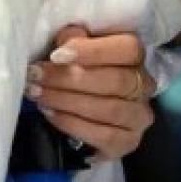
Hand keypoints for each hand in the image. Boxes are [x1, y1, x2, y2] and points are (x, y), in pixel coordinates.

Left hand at [26, 24, 155, 159]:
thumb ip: (73, 40)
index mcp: (135, 56)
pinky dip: (75, 125)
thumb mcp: (74, 49)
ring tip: (39, 95)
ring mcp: (139, 116)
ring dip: (68, 102)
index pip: (128, 49)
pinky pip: (106, 136)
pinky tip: (51, 115)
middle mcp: (144, 85)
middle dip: (70, 79)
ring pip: (110, 109)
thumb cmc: (77, 71)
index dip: (93, 51)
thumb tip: (64, 42)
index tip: (56, 55)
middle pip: (117, 81)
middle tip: (36, 77)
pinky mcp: (129, 142)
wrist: (81, 110)